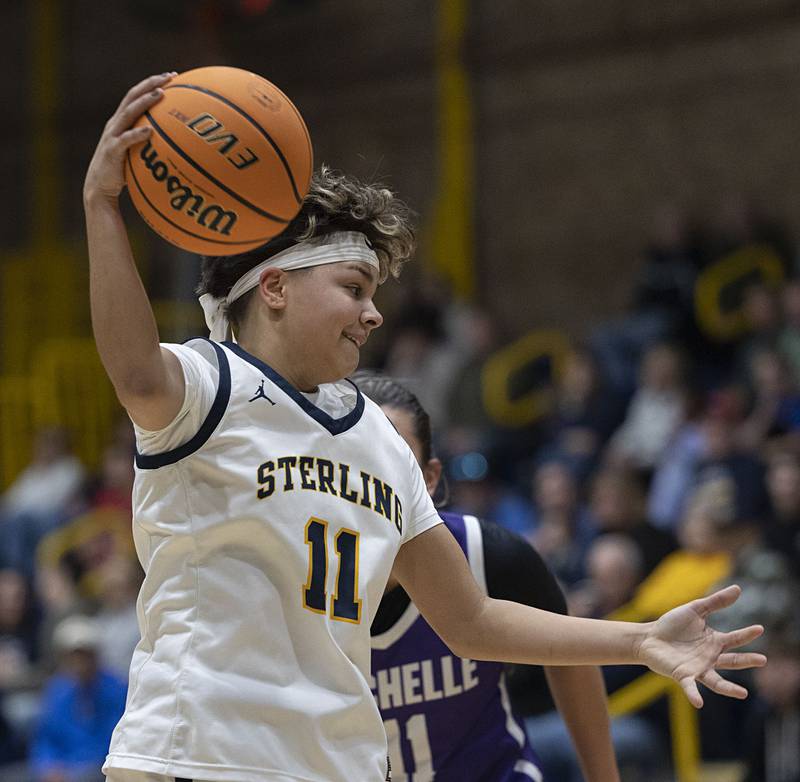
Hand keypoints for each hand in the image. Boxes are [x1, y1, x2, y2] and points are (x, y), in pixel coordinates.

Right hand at [83, 72, 175, 202]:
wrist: (99, 187)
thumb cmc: (122, 171)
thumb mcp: (137, 152)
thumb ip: (151, 143)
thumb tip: (178, 144)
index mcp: (121, 121)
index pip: (137, 95)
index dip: (152, 83)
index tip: (173, 75)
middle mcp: (115, 123)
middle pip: (133, 96)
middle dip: (151, 83)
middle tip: (171, 76)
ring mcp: (112, 135)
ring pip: (129, 113)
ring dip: (145, 102)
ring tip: (161, 94)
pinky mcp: (112, 151)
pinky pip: (125, 140)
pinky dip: (137, 134)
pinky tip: (149, 131)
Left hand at [637, 584, 765, 707]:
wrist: (649, 637)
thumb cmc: (672, 624)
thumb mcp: (695, 609)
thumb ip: (715, 602)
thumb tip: (738, 589)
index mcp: (714, 642)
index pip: (734, 639)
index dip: (747, 634)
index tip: (759, 628)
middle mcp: (709, 658)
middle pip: (732, 661)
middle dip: (747, 661)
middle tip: (763, 660)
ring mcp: (697, 668)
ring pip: (716, 681)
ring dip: (729, 689)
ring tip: (743, 693)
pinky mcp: (682, 675)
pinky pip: (690, 687)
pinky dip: (694, 695)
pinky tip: (698, 702)